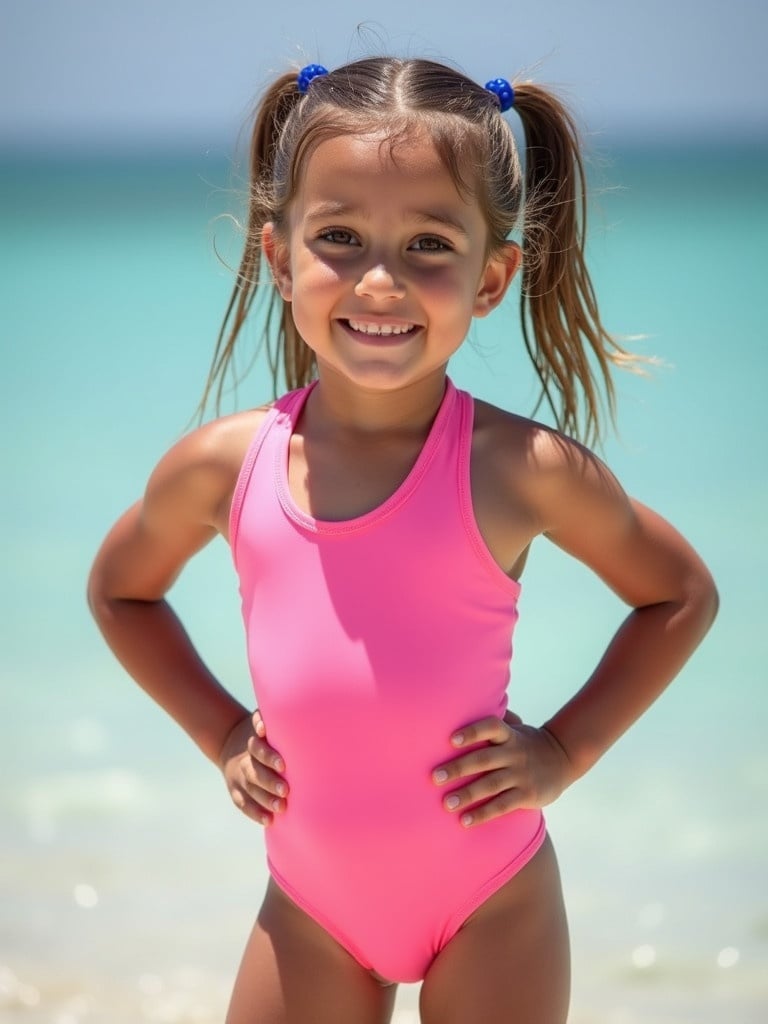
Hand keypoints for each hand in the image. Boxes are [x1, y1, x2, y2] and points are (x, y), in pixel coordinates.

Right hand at [218, 709, 287, 825]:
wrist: (229, 742)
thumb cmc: (264, 733)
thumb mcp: (265, 722)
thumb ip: (278, 721)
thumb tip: (308, 714)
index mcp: (253, 741)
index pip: (257, 747)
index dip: (268, 755)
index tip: (283, 764)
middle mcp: (245, 760)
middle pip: (254, 770)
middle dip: (270, 781)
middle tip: (286, 790)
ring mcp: (239, 777)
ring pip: (250, 789)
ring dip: (265, 800)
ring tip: (282, 807)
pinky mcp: (236, 791)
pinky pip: (243, 804)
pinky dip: (255, 813)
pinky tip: (269, 820)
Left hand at [432, 710, 572, 827]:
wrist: (563, 758)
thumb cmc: (527, 742)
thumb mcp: (516, 727)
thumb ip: (496, 720)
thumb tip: (466, 704)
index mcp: (509, 735)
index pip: (490, 727)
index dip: (472, 732)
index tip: (451, 739)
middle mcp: (514, 753)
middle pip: (483, 759)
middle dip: (458, 768)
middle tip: (434, 777)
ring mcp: (521, 775)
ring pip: (490, 785)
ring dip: (467, 795)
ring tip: (446, 804)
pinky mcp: (527, 794)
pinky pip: (502, 805)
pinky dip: (483, 814)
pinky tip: (465, 821)